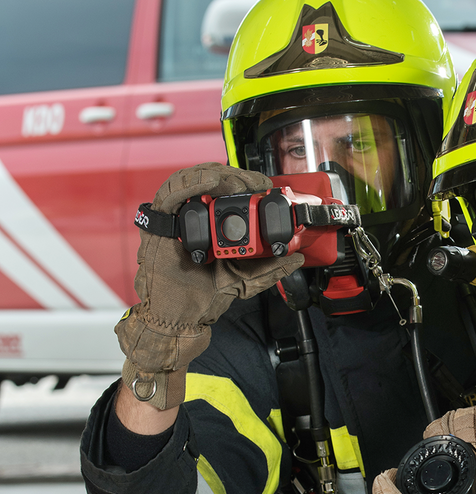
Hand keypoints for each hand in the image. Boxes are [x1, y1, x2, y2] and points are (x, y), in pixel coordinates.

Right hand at [116, 162, 306, 408]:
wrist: (181, 317)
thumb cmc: (206, 295)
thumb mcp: (246, 278)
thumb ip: (271, 268)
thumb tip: (298, 256)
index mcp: (213, 223)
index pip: (230, 192)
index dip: (249, 183)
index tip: (268, 187)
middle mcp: (193, 215)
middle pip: (213, 180)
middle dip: (237, 177)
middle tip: (256, 184)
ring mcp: (175, 216)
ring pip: (193, 179)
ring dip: (218, 176)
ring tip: (238, 183)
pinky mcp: (159, 221)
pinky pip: (171, 193)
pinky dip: (191, 183)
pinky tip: (211, 182)